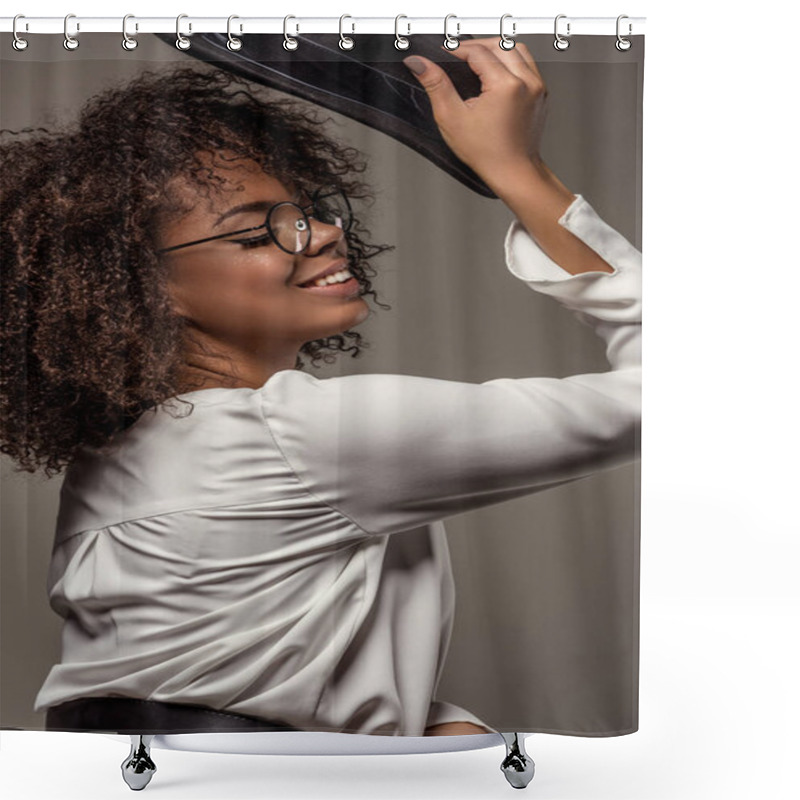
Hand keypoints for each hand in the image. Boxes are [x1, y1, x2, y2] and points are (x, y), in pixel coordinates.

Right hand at [403, 38, 548, 187]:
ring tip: (478, 63)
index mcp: (506, 86)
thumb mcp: (452, 118)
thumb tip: (420, 64)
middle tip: (459, 57)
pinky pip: (527, 64)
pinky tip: (497, 75)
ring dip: (496, 50)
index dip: (457, 50)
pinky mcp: (541, 92)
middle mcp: (526, 82)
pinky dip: (511, 62)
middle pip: (499, 44)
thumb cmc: (488, 154)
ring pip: (516, 49)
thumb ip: (435, 85)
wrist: (514, 172)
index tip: (445, 55)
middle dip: (476, 46)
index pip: (478, 51)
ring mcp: (537, 86)